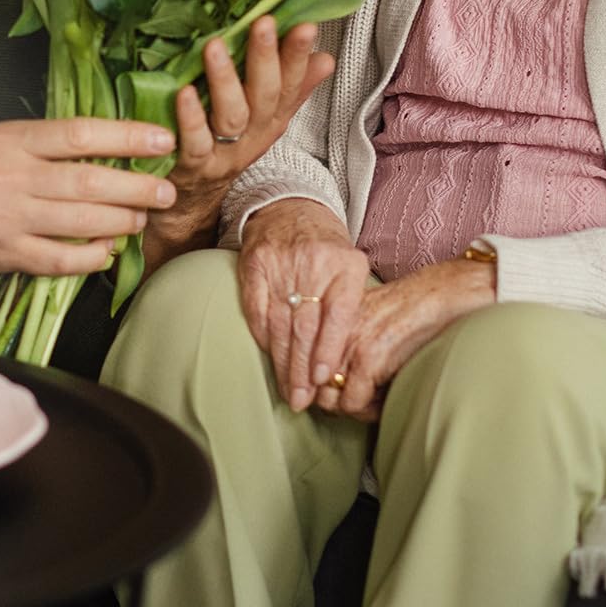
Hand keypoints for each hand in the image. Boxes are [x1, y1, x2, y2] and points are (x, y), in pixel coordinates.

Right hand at [0, 117, 177, 282]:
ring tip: (142, 218)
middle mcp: (11, 177)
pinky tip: (106, 250)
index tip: (162, 140)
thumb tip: (105, 145)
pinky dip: (90, 255)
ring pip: (82, 219)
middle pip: (91, 180)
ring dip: (122, 220)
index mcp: (10, 140)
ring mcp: (8, 218)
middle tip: (167, 191)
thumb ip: (41, 145)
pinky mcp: (5, 255)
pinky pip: (61, 258)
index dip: (128, 137)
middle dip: (138, 186)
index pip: (81, 134)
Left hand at [144, 18, 333, 265]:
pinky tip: (184, 92)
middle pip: (264, 97)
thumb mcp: (264, 120)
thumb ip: (293, 89)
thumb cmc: (225, 148)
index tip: (305, 26)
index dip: (298, 57)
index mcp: (270, 121)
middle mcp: (252, 137)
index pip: (290, 84)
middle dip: (266, 59)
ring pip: (231, 118)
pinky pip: (194, 143)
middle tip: (263, 23)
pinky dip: (190, 119)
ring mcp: (223, 154)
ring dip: (225, 80)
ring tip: (215, 46)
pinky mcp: (191, 167)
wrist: (190, 205)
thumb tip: (326, 59)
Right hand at [237, 198, 368, 411]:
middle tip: (301, 399)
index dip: (329, 348)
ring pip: (280, 322)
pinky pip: (256, 309)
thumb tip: (347, 362)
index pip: (338, 314)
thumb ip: (351, 307)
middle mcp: (314, 261)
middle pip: (307, 325)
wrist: (292, 207)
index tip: (322, 378)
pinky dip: (263, 337)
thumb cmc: (327, 250)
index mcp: (346, 264)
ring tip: (287, 390)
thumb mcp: (351, 269)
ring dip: (283, 361)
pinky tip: (269, 356)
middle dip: (303, 367)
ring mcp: (281, 262)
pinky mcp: (254, 263)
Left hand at [314, 259, 496, 419]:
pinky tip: (387, 400)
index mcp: (333, 318)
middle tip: (360, 403)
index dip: (322, 386)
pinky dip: (369, 411)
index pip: (309, 363)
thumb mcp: (372, 317)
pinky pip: (353, 403)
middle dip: (336, 400)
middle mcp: (334, 330)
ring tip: (375, 402)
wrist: (443, 294)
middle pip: (315, 384)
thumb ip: (353, 340)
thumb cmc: (416, 308)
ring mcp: (348, 344)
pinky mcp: (368, 359)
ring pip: (330, 398)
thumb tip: (336, 378)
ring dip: (353, 408)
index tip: (338, 393)